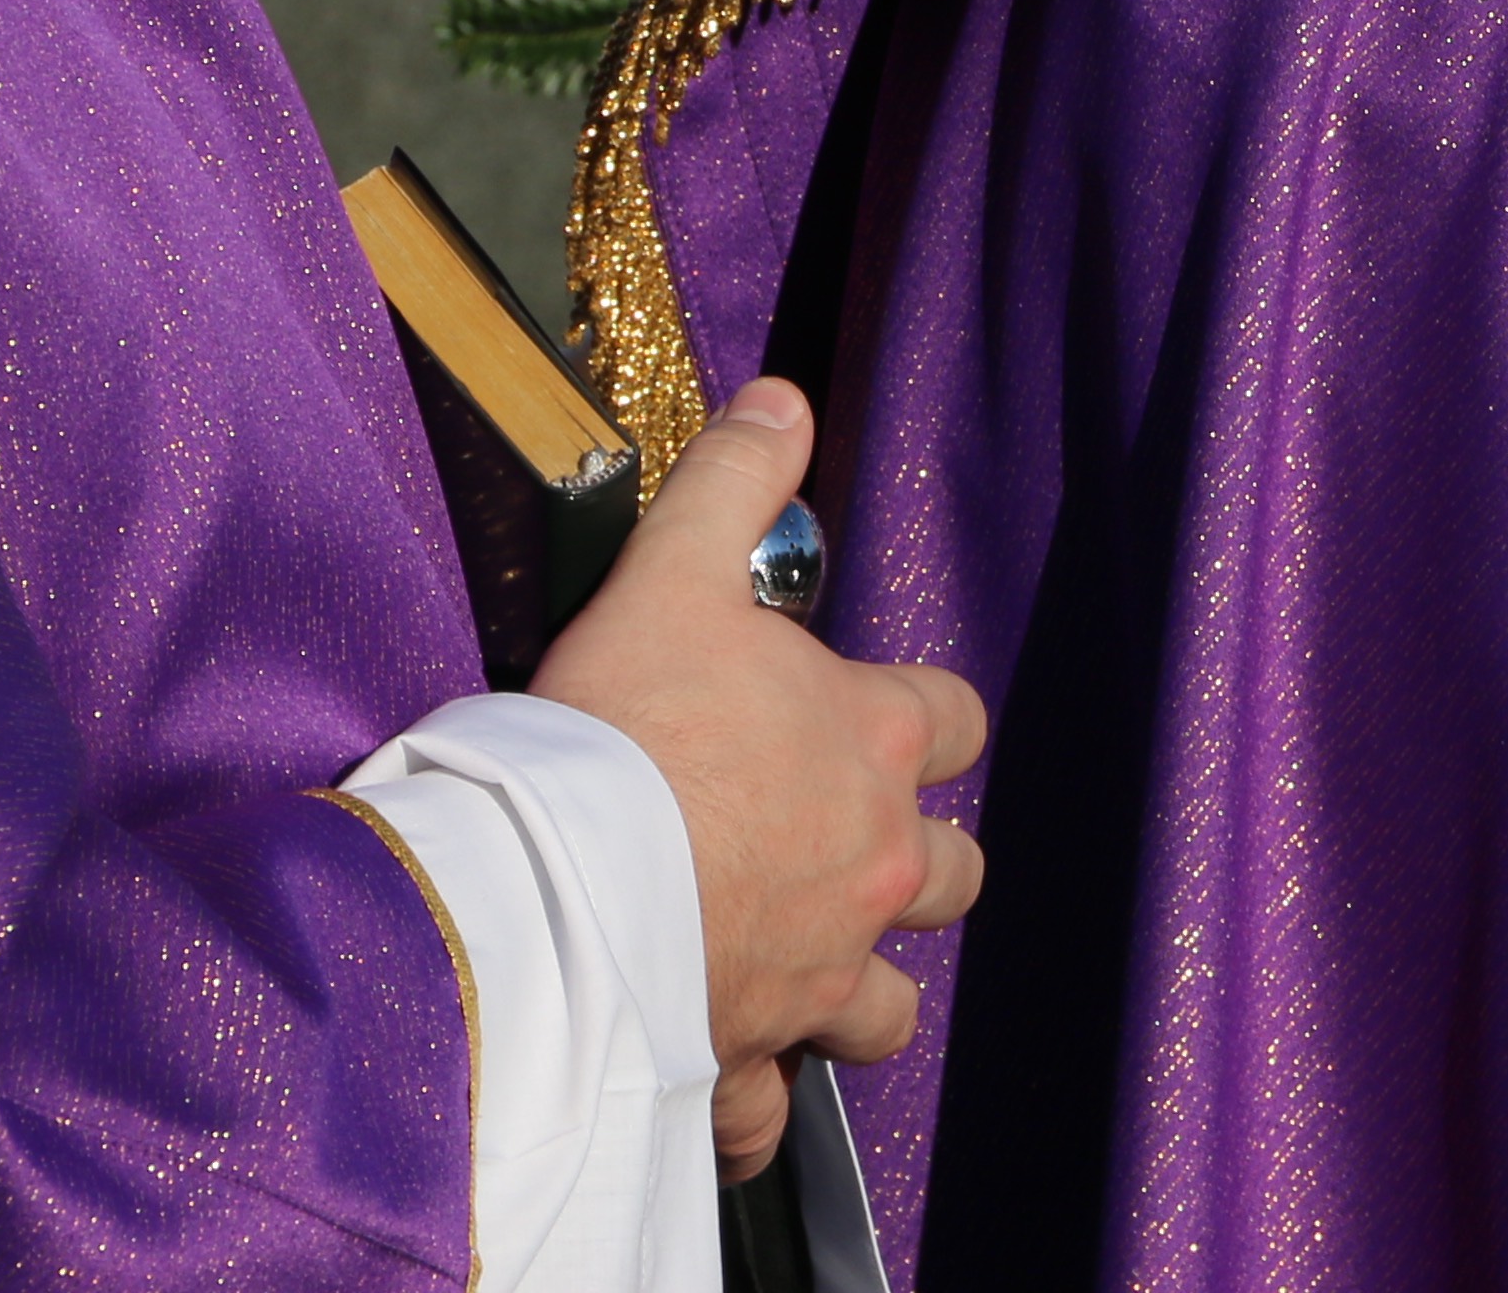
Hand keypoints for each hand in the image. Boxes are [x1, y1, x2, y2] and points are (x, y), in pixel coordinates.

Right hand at [525, 382, 988, 1180]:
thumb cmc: (622, 726)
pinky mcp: (752, 1053)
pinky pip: (776, 1109)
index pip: (955, 718)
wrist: (552, 883)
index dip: (924, 718)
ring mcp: (819, 970)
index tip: (882, 718)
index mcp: (870, 742)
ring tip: (799, 970)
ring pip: (887, 1006)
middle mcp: (871, 863)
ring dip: (854, 991)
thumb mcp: (674, 571)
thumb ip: (736, 483)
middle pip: (951, 873)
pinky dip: (757, 1101)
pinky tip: (725, 1078)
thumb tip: (783, 399)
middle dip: (914, 867)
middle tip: (841, 852)